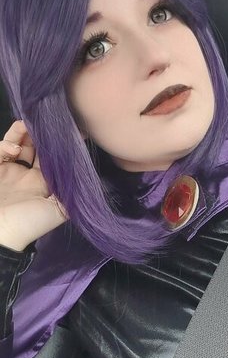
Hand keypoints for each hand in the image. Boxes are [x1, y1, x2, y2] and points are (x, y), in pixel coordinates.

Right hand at [0, 120, 67, 251]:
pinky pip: (1, 150)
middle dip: (40, 133)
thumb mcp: (58, 211)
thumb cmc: (29, 224)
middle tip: (46, 123)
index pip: (54, 158)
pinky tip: (14, 150)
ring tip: (27, 125)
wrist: (0, 235)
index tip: (69, 130)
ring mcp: (10, 171)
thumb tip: (88, 181)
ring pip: (17, 143)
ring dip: (22, 131)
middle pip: (35, 146)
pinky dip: (7, 144)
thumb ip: (72, 195)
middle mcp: (28, 175)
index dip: (59, 145)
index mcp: (45, 183)